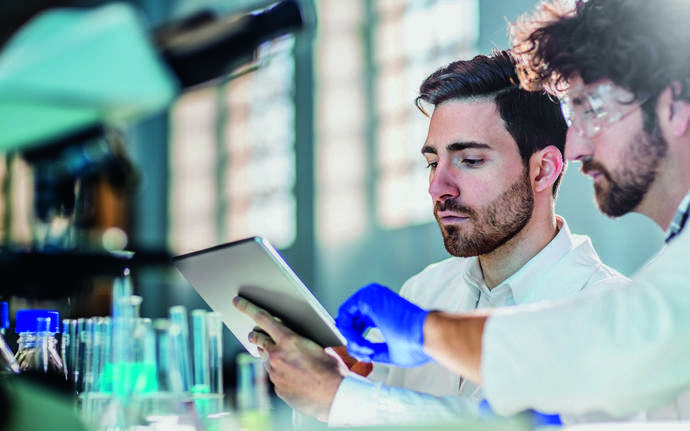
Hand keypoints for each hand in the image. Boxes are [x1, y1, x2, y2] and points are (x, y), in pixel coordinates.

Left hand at [233, 296, 346, 421]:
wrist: (335, 395)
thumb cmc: (331, 370)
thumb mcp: (317, 347)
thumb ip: (298, 343)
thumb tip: (292, 344)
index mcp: (288, 341)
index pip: (263, 318)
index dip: (248, 307)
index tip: (237, 302)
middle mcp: (276, 356)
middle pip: (258, 340)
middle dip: (255, 335)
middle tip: (253, 334)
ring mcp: (274, 374)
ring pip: (267, 360)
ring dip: (271, 357)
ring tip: (283, 358)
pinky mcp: (277, 389)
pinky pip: (275, 377)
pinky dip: (281, 374)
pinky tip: (294, 377)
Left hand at [335, 283, 431, 366]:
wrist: (427, 335)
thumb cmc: (417, 343)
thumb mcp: (389, 350)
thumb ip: (373, 348)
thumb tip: (360, 352)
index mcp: (383, 310)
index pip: (357, 321)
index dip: (355, 340)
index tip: (365, 353)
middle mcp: (376, 300)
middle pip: (349, 319)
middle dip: (352, 340)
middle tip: (365, 353)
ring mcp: (372, 296)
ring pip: (345, 317)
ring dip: (351, 338)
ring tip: (367, 350)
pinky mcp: (368, 296)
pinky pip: (344, 313)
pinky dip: (348, 331)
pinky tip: (361, 342)